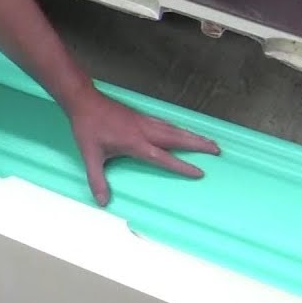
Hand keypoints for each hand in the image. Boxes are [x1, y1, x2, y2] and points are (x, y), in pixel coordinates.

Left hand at [64, 88, 219, 205]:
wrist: (84, 101)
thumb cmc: (88, 127)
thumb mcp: (90, 155)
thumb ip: (97, 180)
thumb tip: (103, 201)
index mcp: (134, 142)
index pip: (163, 157)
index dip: (181, 166)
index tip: (199, 172)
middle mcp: (144, 130)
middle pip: (177, 138)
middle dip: (198, 144)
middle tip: (217, 150)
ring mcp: (143, 121)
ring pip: (173, 129)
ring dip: (192, 135)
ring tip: (208, 141)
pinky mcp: (140, 115)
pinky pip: (165, 122)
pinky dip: (178, 128)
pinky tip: (182, 131)